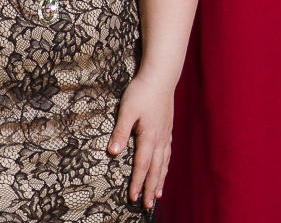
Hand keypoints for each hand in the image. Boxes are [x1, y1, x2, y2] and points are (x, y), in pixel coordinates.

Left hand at [107, 73, 174, 209]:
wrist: (161, 76)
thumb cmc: (142, 91)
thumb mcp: (127, 110)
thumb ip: (120, 131)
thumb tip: (112, 153)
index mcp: (149, 137)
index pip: (142, 165)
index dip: (137, 182)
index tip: (132, 198)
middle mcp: (160, 139)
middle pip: (155, 169)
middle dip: (150, 188)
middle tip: (147, 205)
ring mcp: (165, 133)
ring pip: (163, 163)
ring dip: (160, 179)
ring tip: (158, 194)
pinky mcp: (167, 127)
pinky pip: (168, 153)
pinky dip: (165, 165)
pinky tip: (165, 167)